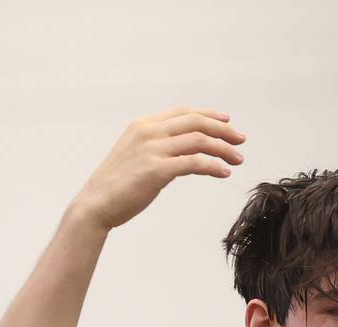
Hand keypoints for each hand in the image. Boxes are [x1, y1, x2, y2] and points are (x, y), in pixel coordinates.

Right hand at [70, 107, 246, 231]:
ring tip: (238, 159)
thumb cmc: (116, 185)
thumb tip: (184, 153)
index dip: (208, 114)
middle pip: (196, 122)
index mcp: (143, 125)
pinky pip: (195, 163)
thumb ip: (157, 148)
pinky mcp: (157, 170)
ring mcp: (153, 149)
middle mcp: (148, 132)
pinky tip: (224, 173)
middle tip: (241, 140)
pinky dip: (214, 166)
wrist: (96, 204)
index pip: (183, 112)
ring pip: (199, 140)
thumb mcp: (135, 156)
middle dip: (223, 129)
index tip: (227, 120)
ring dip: (224, 148)